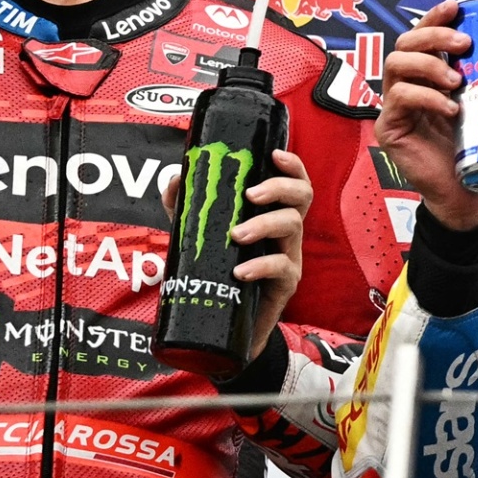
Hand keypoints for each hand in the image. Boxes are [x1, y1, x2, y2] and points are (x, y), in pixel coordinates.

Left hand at [164, 149, 313, 360]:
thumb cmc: (217, 269)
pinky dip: (261, 265)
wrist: (222, 322)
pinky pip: (283, 268)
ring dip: (264, 224)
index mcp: (272, 212)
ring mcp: (290, 256)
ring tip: (236, 234)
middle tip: (251, 194)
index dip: (291, 165)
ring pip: (293, 226)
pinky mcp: (286, 284)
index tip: (274, 155)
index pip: (293, 182)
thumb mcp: (197, 232)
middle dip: (280, 187)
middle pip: (302, 196)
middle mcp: (286, 231)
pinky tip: (240, 271)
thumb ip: (185, 204)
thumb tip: (175, 179)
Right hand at [374, 0, 477, 231]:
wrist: (474, 191)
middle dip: (433, 35)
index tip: (455, 7)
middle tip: (463, 44)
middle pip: (405, 42)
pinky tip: (449, 107)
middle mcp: (411, 84)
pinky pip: (398, 99)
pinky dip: (425, 96)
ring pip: (395, 65)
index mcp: (433, 72)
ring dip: (428, 65)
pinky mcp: (390, 128)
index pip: (425, 34)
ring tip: (457, 81)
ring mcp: (397, 105)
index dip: (435, 16)